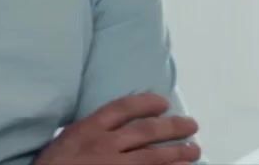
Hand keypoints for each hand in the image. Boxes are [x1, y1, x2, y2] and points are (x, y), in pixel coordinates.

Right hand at [35, 93, 200, 164]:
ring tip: (194, 150)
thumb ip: (87, 132)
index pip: (122, 108)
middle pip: (146, 131)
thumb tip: (110, 126)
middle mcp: (104, 146)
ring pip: (154, 157)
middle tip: (191, 125)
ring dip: (178, 153)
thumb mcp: (64, 142)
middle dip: (173, 127)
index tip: (163, 102)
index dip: (146, 102)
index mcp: (87, 130)